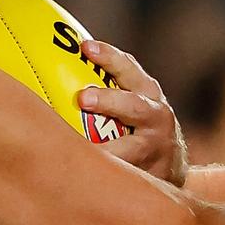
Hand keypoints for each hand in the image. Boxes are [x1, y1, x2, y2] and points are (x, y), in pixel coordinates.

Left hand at [78, 40, 188, 185]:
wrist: (172, 168)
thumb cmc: (139, 127)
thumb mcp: (133, 102)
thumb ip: (108, 86)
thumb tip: (52, 64)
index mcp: (149, 94)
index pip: (130, 69)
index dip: (109, 57)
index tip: (86, 47)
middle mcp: (157, 119)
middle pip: (136, 106)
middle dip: (110, 100)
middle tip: (83, 97)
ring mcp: (155, 150)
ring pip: (132, 149)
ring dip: (106, 147)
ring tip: (80, 149)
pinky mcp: (149, 177)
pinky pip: (122, 177)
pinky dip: (101, 177)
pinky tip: (73, 177)